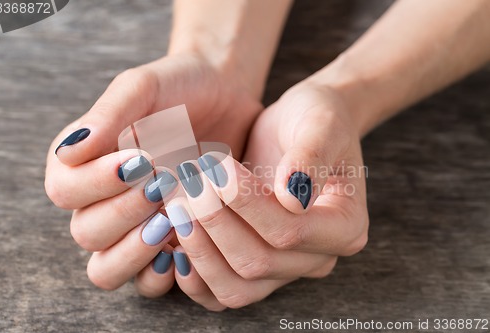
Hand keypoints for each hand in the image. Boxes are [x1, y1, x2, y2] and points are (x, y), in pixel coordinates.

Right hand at [44, 53, 261, 294]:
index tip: (143, 157)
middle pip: (85, 233)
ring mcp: (133, 229)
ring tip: (171, 220)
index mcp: (83, 164)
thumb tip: (69, 153)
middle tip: (164, 183)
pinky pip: (147, 281)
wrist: (225, 98)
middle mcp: (100, 201)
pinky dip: (160, 274)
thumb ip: (108, 114)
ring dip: (135, 251)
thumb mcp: (144, 87)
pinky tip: (184, 248)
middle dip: (124, 212)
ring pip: (106, 268)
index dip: (99, 182)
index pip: (65, 190)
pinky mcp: (167, 245)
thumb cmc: (180, 88)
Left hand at [171, 82, 368, 309]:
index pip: (291, 232)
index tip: (217, 170)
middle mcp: (317, 258)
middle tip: (190, 184)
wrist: (298, 127)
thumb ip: (311, 158)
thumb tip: (292, 198)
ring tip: (178, 209)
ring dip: (201, 252)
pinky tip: (175, 243)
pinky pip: (223, 292)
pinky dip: (196, 276)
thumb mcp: (320, 124)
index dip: (248, 206)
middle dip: (217, 224)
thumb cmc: (314, 120)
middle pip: (258, 264)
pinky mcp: (256, 269)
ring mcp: (284, 269)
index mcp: (345, 227)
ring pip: (237, 289)